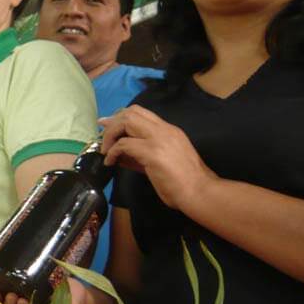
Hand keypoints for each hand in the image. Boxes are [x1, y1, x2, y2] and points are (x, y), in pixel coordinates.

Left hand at [100, 106, 216, 212]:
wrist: (200, 191)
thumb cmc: (184, 182)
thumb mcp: (159, 163)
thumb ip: (140, 156)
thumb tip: (119, 156)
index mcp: (169, 130)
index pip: (142, 113)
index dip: (121, 117)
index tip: (108, 126)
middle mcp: (164, 129)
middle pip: (131, 112)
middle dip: (113, 123)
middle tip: (103, 138)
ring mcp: (159, 139)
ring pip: (127, 122)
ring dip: (111, 135)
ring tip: (106, 151)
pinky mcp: (152, 152)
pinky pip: (124, 145)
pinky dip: (112, 152)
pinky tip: (110, 162)